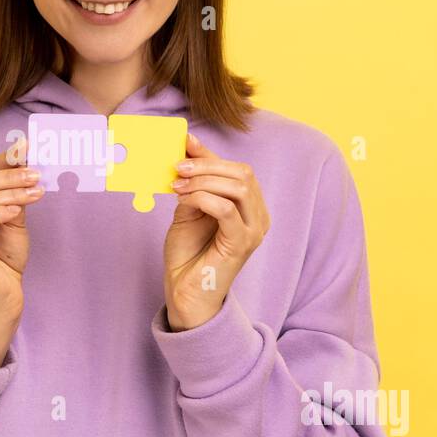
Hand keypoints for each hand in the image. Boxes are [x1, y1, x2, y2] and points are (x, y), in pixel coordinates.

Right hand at [0, 138, 43, 365]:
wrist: (1, 300)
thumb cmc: (3, 259)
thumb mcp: (10, 219)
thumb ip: (11, 194)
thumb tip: (24, 161)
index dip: (0, 161)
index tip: (26, 149)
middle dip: (6, 175)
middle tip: (35, 173)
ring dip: (9, 192)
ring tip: (35, 191)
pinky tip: (18, 210)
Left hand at [163, 132, 269, 330]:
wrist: (184, 291)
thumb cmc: (188, 253)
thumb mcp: (189, 208)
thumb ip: (195, 182)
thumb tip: (188, 147)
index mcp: (250, 207)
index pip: (238, 170)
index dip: (211, 156)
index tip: (184, 145)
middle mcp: (259, 217)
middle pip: (243, 173)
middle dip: (208, 165)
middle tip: (178, 168)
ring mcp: (254, 231)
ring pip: (238, 187)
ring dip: (203, 181)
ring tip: (177, 186)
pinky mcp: (242, 244)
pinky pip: (226, 209)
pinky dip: (202, 198)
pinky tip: (184, 202)